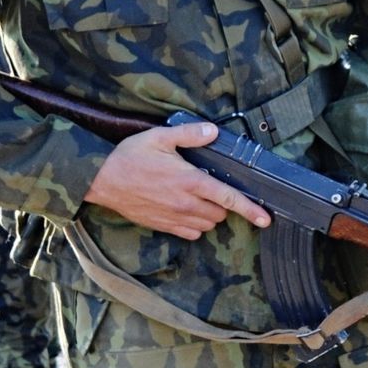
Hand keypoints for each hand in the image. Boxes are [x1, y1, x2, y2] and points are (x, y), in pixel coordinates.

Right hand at [84, 122, 271, 240]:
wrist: (101, 181)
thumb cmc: (129, 156)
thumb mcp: (159, 137)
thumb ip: (189, 134)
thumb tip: (213, 132)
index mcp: (190, 181)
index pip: (228, 198)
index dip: (251, 209)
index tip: (266, 218)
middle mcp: (185, 204)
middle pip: (220, 213)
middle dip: (224, 204)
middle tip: (211, 188)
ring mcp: (174, 218)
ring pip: (207, 225)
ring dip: (210, 215)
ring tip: (198, 198)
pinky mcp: (163, 226)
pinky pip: (191, 234)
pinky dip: (195, 226)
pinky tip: (186, 211)